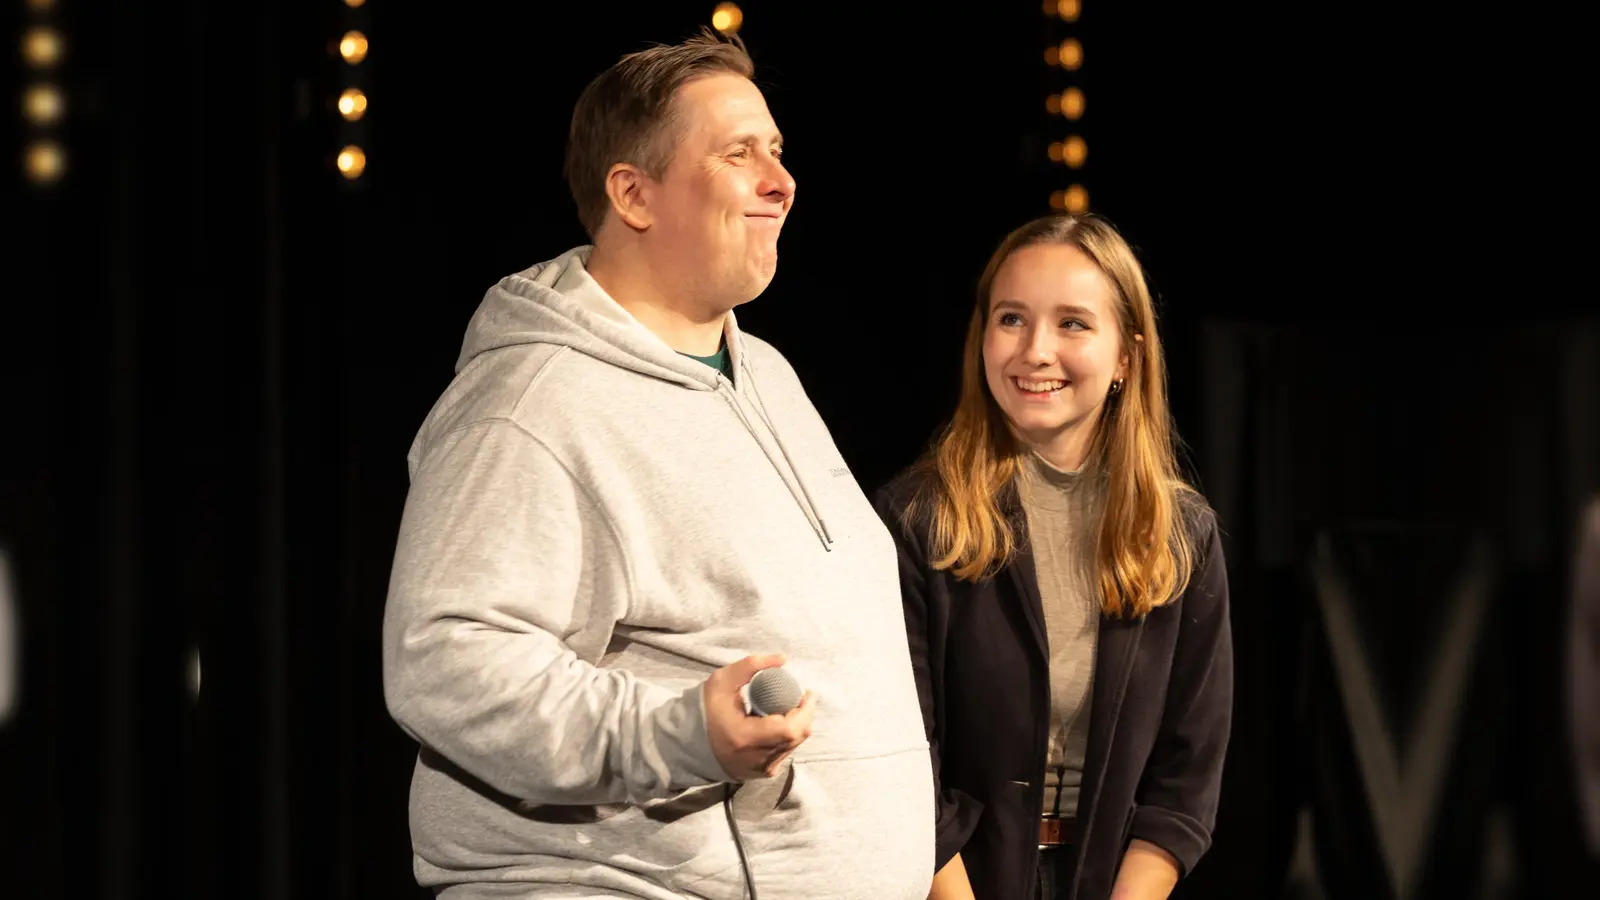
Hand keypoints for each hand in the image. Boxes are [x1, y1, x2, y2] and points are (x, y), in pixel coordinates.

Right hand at [703, 654, 815, 779]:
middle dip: (805, 715)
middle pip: (796, 737)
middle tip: (802, 696)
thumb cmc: (705, 710)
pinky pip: (785, 752)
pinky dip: (788, 736)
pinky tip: (780, 722)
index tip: (806, 692)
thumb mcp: (722, 681)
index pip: (789, 729)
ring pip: (794, 746)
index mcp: (746, 738)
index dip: (805, 710)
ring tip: (792, 706)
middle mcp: (756, 759)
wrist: (688, 743)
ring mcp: (760, 769)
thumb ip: (751, 666)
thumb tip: (782, 659)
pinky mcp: (761, 773)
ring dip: (798, 725)